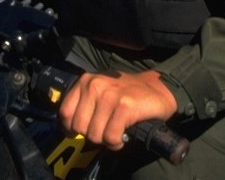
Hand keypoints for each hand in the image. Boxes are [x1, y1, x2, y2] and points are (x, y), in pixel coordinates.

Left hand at [59, 70, 176, 149]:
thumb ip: (85, 103)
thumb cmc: (128, 94)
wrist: (158, 88)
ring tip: (115, 133)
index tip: (78, 133)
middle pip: (79, 127)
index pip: (65, 112)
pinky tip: (122, 137)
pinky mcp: (124, 106)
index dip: (70, 128)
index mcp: (86, 81)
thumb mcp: (101, 91)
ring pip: (94, 134)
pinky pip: (110, 136)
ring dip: (105, 140)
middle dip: (92, 136)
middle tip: (104, 132)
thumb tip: (69, 127)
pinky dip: (116, 143)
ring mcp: (110, 95)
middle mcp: (95, 85)